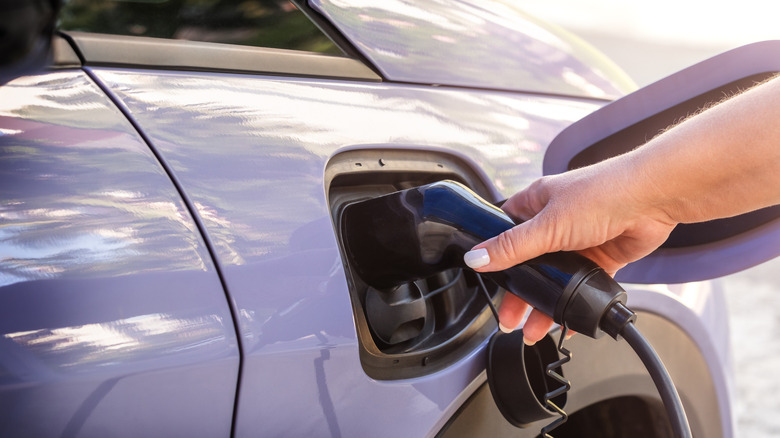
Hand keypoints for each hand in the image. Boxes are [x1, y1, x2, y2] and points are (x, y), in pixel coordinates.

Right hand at [465, 159, 676, 344]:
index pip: (505, 232)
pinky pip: (581, 284)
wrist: (653, 198)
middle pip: (530, 263)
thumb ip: (512, 247)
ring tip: (535, 328)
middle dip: (520, 292)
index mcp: (536, 203)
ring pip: (555, 278)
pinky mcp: (601, 256)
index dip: (495, 257)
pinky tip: (566, 317)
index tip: (489, 283)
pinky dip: (573, 301)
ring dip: (545, 302)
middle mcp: (555, 221)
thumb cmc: (603, 193)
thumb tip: (476, 258)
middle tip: (511, 317)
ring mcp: (578, 240)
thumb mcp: (547, 225)